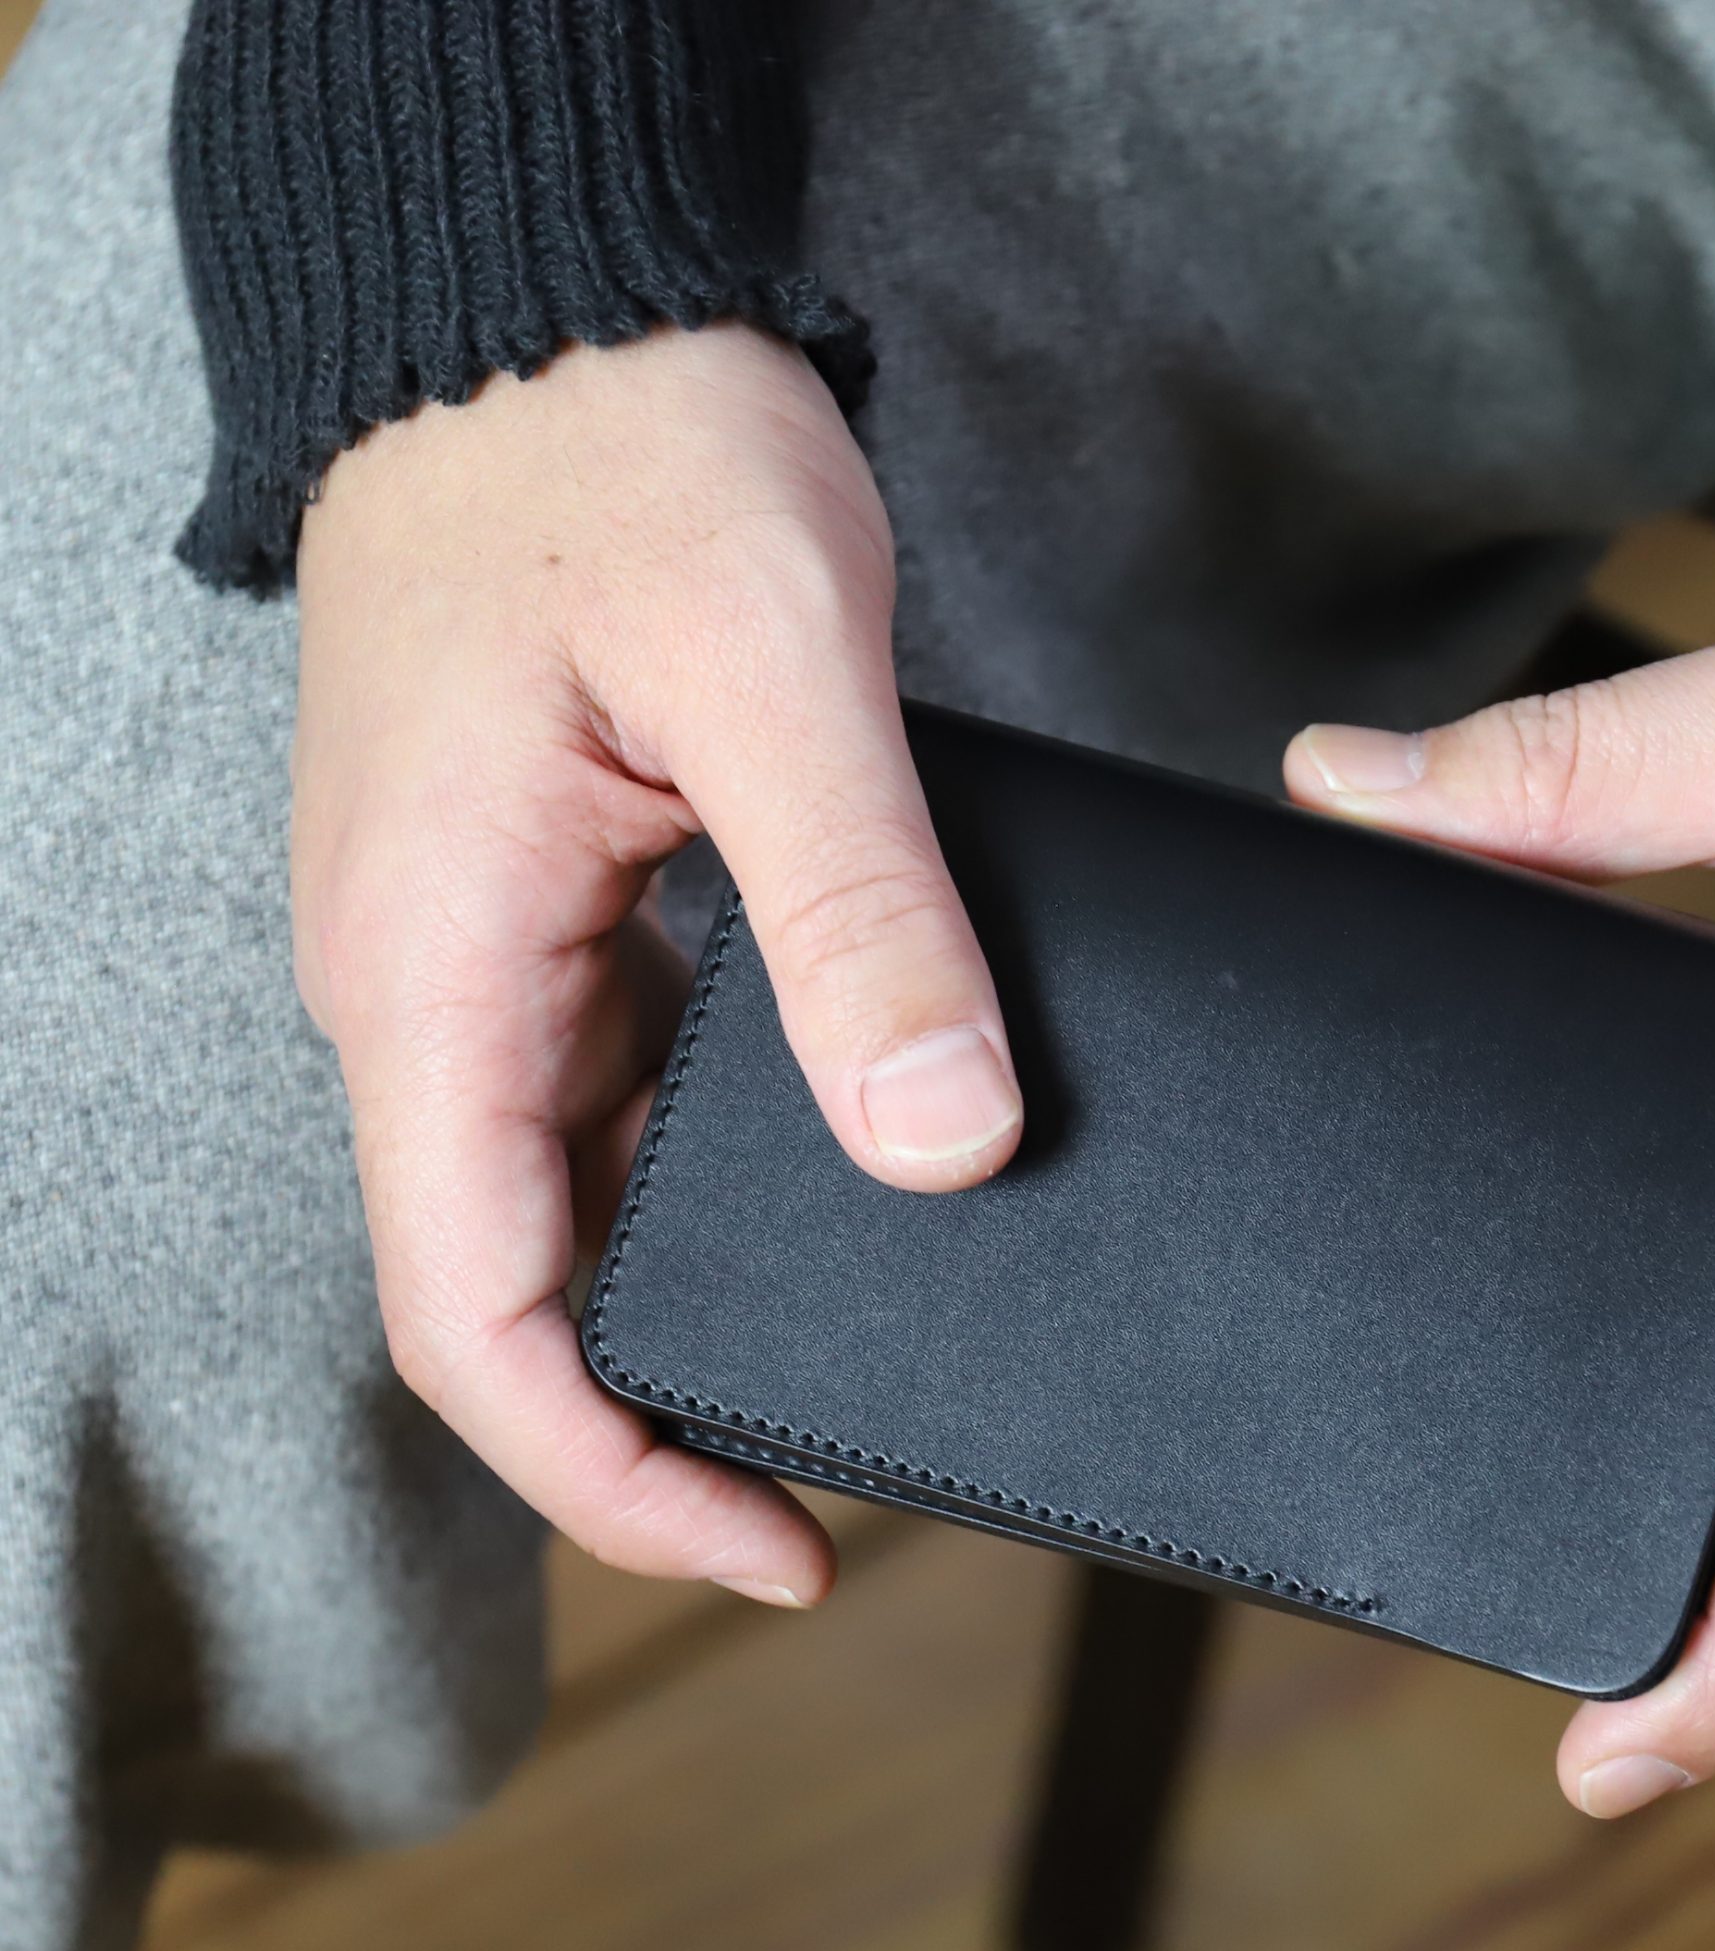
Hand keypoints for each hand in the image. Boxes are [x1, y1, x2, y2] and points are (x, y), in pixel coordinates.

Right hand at [294, 323, 1023, 1606]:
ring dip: (707, 1284)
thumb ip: (855, 913)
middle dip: (675, 1404)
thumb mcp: (771, 672)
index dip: (613, 1476)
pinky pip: (624, 1084)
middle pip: (524, 1285)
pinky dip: (722, 1162)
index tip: (777, 1551)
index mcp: (434, 972)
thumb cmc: (623, 438)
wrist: (554, 294)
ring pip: (580, 1191)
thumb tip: (941, 1139)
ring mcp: (488, 947)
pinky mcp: (555, 899)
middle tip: (858, 1472)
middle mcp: (432, 987)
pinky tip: (851, 1163)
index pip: (474, 1321)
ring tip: (877, 1333)